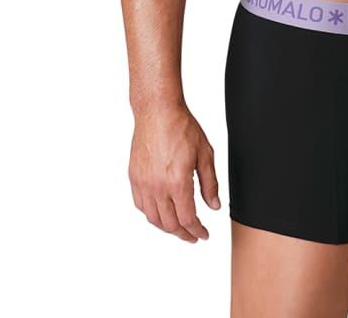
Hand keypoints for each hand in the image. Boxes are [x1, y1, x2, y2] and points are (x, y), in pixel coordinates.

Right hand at [128, 103, 220, 241]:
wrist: (158, 111)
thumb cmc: (182, 127)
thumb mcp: (205, 154)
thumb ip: (210, 183)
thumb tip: (213, 206)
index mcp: (178, 182)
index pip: (187, 219)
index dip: (197, 231)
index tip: (203, 235)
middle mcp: (158, 187)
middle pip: (170, 224)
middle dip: (183, 234)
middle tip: (193, 235)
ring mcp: (143, 183)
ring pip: (153, 218)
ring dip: (167, 227)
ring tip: (178, 228)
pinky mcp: (134, 177)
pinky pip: (140, 205)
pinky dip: (151, 214)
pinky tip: (160, 213)